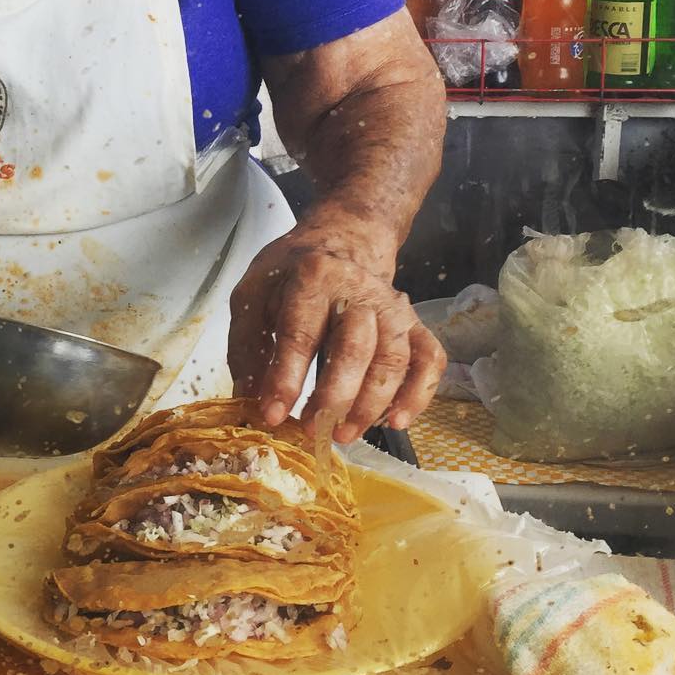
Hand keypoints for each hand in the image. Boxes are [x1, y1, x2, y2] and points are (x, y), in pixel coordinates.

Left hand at [227, 226, 445, 443]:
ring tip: (343, 434)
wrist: (341, 240)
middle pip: (354, 348)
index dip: (285, 377)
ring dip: (370, 404)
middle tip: (311, 429)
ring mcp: (392, 307)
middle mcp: (358, 289)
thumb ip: (247, 345)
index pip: (300, 332)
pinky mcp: (413, 324)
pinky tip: (395, 421)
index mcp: (313, 276)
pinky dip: (417, 395)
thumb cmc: (291, 275)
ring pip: (393, 360)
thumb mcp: (253, 294)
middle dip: (333, 396)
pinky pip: (428, 361)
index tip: (272, 414)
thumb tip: (250, 399)